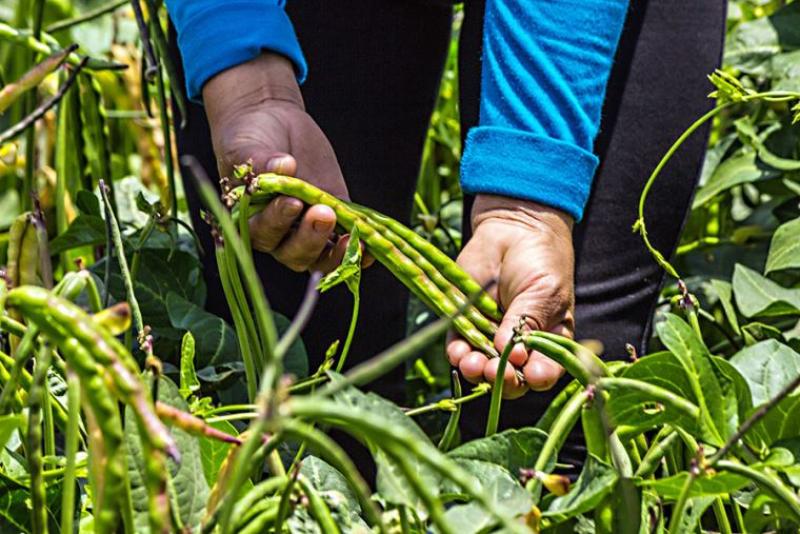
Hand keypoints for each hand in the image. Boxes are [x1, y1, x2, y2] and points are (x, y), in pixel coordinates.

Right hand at [203, 53, 349, 272]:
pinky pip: (344, 244)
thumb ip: (260, 161)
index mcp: (250, 222)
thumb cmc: (249, 139)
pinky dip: (356, 251)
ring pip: (320, 257)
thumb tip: (283, 166)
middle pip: (294, 253)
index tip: (292, 202)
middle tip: (324, 214)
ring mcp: (307, 229)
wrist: (271, 122)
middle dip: (310, 238)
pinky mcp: (333, 219)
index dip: (278, 222)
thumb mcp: (247, 147)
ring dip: (337, 253)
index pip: (263, 234)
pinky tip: (369, 248)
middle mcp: (278, 234)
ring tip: (352, 235)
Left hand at [445, 195, 573, 397]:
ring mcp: (490, 337)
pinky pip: (459, 346)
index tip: (533, 374)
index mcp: (548, 342)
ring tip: (473, 364)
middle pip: (511, 378)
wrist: (511, 230)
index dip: (538, 377)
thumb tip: (510, 356)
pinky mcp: (464, 323)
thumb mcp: (544, 291)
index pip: (545, 371)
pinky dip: (457, 354)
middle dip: (504, 380)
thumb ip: (528, 323)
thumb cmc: (539, 261)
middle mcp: (518, 347)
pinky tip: (458, 353)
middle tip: (499, 371)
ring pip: (482, 367)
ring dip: (477, 371)